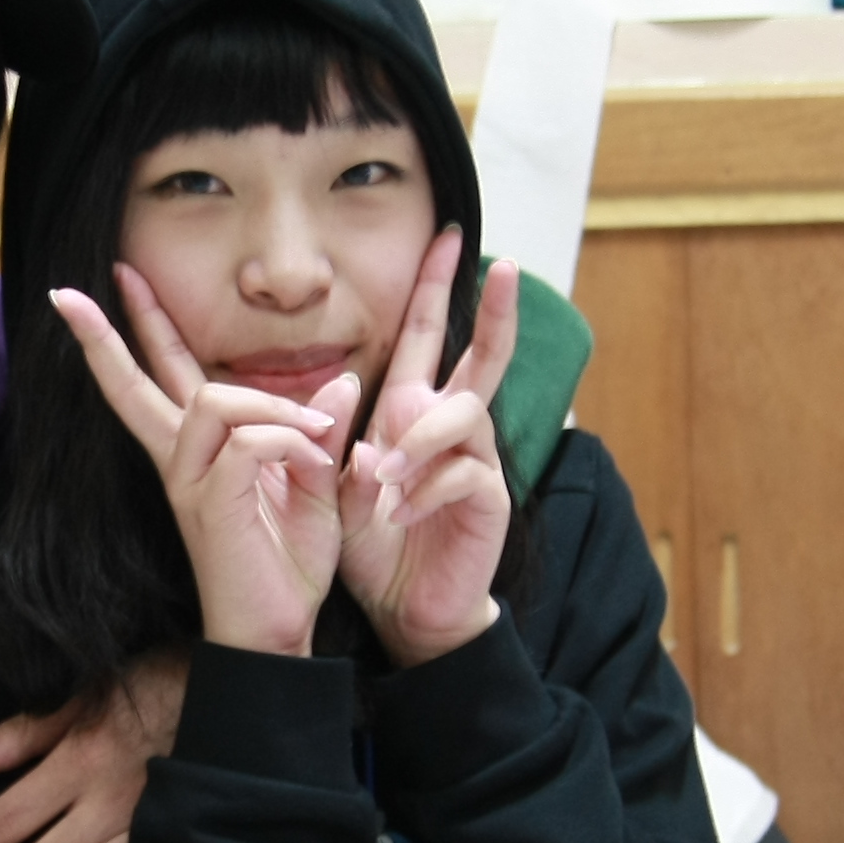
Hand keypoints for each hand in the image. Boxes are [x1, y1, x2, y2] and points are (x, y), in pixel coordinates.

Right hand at [54, 270, 356, 657]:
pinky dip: (288, 440)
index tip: (102, 287)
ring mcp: (190, 482)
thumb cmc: (289, 568)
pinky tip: (313, 463)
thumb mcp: (316, 487)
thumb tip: (339, 382)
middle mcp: (182, 462)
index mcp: (201, 454)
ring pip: (213, 400)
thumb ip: (321, 434)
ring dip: (273, 406)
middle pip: (137, 384)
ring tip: (313, 434)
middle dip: (115, 332)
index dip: (128, 334)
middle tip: (86, 287)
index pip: (158, 382)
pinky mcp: (209, 503)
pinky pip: (247, 440)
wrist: (278, 634)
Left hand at [337, 235, 517, 667]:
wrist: (405, 606)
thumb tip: (359, 418)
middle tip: (503, 263)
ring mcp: (477, 460)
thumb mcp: (340, 488)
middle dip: (494, 309)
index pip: (428, 337)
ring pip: (464, 414)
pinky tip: (400, 514)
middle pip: (486, 354)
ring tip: (386, 479)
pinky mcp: (489, 498)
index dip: (437, 288)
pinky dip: (426, 490)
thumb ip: (343, 447)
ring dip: (419, 440)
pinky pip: (463, 473)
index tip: (450, 237)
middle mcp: (452, 426)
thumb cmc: (376, 542)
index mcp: (413, 411)